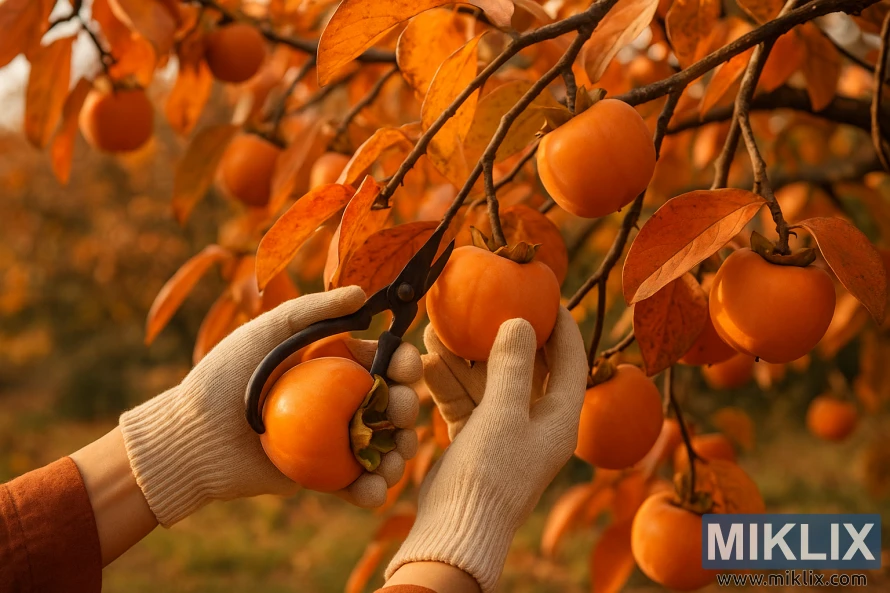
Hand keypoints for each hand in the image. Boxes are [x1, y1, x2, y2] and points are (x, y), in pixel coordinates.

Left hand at [120, 286, 421, 526]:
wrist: (191, 436)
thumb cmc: (224, 376)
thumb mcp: (266, 331)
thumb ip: (313, 310)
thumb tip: (362, 294)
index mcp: (333, 365)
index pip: (381, 361)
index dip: (403, 363)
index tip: (406, 367)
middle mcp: (339, 401)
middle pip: (390, 404)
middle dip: (407, 408)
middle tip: (400, 413)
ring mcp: (333, 440)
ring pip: (382, 446)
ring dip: (400, 453)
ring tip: (395, 458)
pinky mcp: (321, 476)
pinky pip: (354, 484)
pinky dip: (371, 490)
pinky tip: (373, 489)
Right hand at [386, 308, 587, 591]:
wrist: (456, 529)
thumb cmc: (491, 473)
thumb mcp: (503, 413)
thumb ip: (513, 365)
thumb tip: (521, 321)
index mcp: (560, 417)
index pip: (571, 360)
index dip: (562, 325)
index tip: (547, 293)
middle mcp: (537, 421)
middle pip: (525, 365)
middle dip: (501, 333)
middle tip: (486, 301)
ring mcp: (505, 429)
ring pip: (487, 380)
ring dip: (464, 355)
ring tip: (437, 325)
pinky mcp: (476, 437)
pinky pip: (465, 398)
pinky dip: (448, 380)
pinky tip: (426, 357)